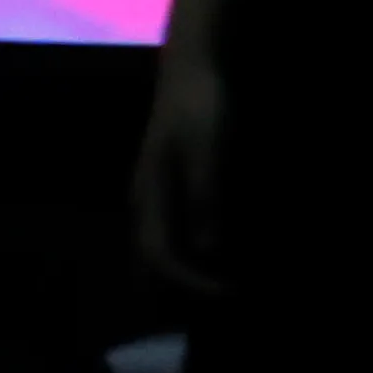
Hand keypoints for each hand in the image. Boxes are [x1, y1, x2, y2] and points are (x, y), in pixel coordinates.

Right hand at [132, 50, 230, 296]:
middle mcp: (143, 201)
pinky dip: (180, 252)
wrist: (192, 65)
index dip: (192, 283)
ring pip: (153, 248)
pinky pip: (164, 231)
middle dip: (175, 292)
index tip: (228, 293)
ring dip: (177, 274)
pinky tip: (205, 253)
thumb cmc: (200, 106)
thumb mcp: (207, 150)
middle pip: (147, 262)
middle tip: (214, 307)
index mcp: (149, 196)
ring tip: (211, 289)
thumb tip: (206, 252)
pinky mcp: (163, 183)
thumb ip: (205, 199)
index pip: (161, 258)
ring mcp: (150, 192)